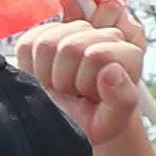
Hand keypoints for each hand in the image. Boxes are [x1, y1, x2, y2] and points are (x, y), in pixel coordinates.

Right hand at [7, 0, 150, 150]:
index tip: (92, 96)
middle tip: (75, 93)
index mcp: (127, 53)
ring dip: (48, 73)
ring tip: (62, 85)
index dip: (86, 82)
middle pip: (70, 46)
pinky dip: (30, 67)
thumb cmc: (95, 121)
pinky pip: (28, 43)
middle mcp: (104, 35)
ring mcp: (76, 31)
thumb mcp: (114, 120)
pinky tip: (46, 77)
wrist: (75, 124)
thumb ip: (122, 97)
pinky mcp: (47, 33)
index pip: (96, 55)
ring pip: (46, 43)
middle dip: (65, 79)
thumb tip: (111, 70)